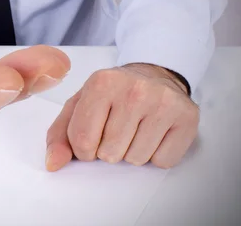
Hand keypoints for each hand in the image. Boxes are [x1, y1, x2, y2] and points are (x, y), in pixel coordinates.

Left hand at [45, 63, 198, 169]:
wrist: (153, 76)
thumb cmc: (112, 95)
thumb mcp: (79, 106)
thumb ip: (59, 135)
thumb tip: (53, 163)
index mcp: (101, 82)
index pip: (83, 141)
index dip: (84, 149)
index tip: (93, 135)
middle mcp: (134, 89)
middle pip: (110, 153)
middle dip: (109, 149)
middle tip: (117, 128)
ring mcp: (163, 101)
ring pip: (136, 159)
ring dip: (132, 152)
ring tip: (135, 129)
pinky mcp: (187, 116)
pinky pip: (163, 161)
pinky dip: (156, 155)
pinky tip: (154, 133)